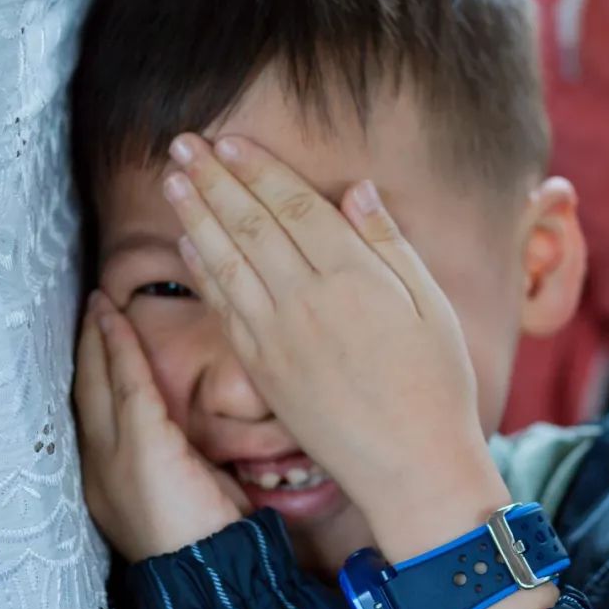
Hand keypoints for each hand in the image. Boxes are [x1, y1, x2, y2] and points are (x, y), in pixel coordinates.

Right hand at [74, 290, 247, 561]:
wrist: (213, 580)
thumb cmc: (208, 542)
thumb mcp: (178, 494)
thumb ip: (169, 457)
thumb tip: (182, 428)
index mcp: (103, 485)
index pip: (89, 418)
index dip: (87, 376)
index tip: (90, 341)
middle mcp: (96, 471)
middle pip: (82, 394)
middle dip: (83, 348)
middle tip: (87, 308)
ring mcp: (112, 459)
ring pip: (97, 382)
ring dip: (97, 337)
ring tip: (97, 304)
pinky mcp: (141, 446)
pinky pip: (127, 383)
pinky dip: (119, 345)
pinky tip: (113, 318)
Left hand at [163, 135, 509, 561]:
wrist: (412, 467)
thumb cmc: (435, 383)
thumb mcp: (431, 303)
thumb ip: (389, 243)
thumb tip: (356, 190)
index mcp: (353, 276)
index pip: (294, 206)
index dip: (258, 169)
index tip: (229, 141)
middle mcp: (307, 301)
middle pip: (250, 224)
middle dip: (213, 180)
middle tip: (183, 145)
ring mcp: (278, 336)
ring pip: (226, 261)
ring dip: (195, 216)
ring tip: (173, 180)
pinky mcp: (262, 370)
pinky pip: (224, 309)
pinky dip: (202, 271)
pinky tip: (186, 244)